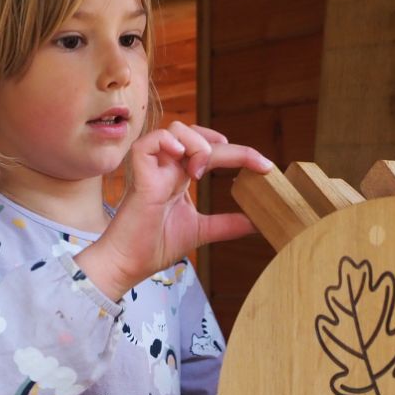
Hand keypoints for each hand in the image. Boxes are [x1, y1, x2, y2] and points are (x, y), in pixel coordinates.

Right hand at [75, 122, 272, 300]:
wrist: (128, 265)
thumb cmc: (154, 247)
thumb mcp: (202, 231)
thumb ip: (228, 224)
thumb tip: (258, 222)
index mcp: (180, 177)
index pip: (213, 153)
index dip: (241, 154)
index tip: (266, 166)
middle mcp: (167, 168)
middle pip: (198, 135)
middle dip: (229, 146)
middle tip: (251, 163)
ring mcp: (153, 170)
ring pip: (175, 130)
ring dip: (198, 142)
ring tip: (202, 170)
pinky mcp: (139, 176)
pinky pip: (148, 143)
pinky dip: (166, 142)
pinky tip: (180, 156)